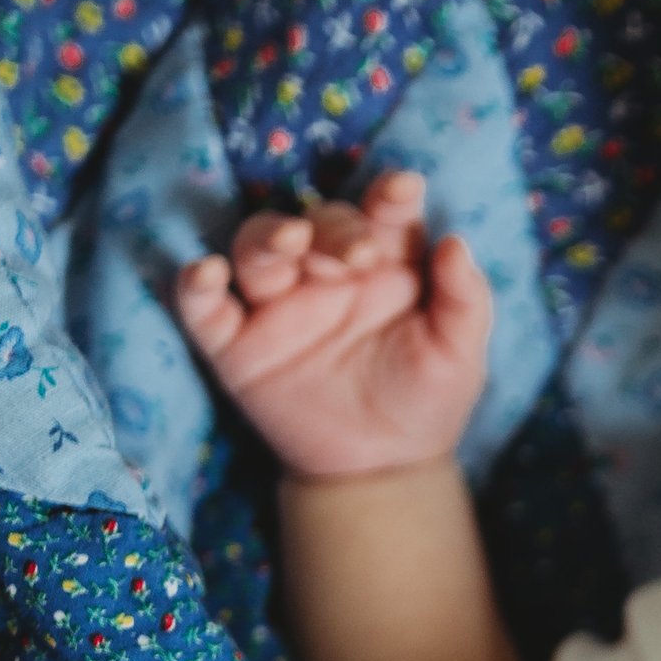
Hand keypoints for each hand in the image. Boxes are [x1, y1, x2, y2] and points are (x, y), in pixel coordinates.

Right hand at [174, 169, 491, 483]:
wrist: (385, 470)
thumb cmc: (427, 399)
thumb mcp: (459, 354)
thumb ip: (465, 299)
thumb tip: (455, 242)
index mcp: (384, 263)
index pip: (382, 214)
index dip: (389, 196)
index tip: (402, 190)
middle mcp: (326, 272)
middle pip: (316, 223)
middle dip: (333, 227)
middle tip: (357, 252)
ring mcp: (278, 305)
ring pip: (256, 248)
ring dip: (268, 237)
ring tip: (291, 242)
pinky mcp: (237, 345)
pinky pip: (203, 307)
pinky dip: (194, 286)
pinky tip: (206, 273)